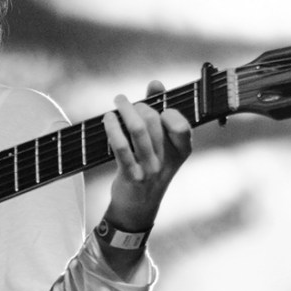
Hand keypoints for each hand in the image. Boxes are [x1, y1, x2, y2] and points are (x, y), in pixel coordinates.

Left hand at [101, 80, 192, 231]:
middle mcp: (167, 160)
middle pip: (154, 121)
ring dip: (125, 110)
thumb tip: (155, 84)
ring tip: (118, 100)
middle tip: (127, 105)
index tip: (159, 106)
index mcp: (181, 151)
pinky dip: (113, 129)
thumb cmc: (149, 166)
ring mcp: (150, 169)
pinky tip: (108, 118)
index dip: (169, 112)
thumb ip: (159, 112)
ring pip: (138, 130)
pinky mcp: (131, 176)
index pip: (182, 125)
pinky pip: (121, 148)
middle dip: (139, 107)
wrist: (138, 206)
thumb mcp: (160, 145)